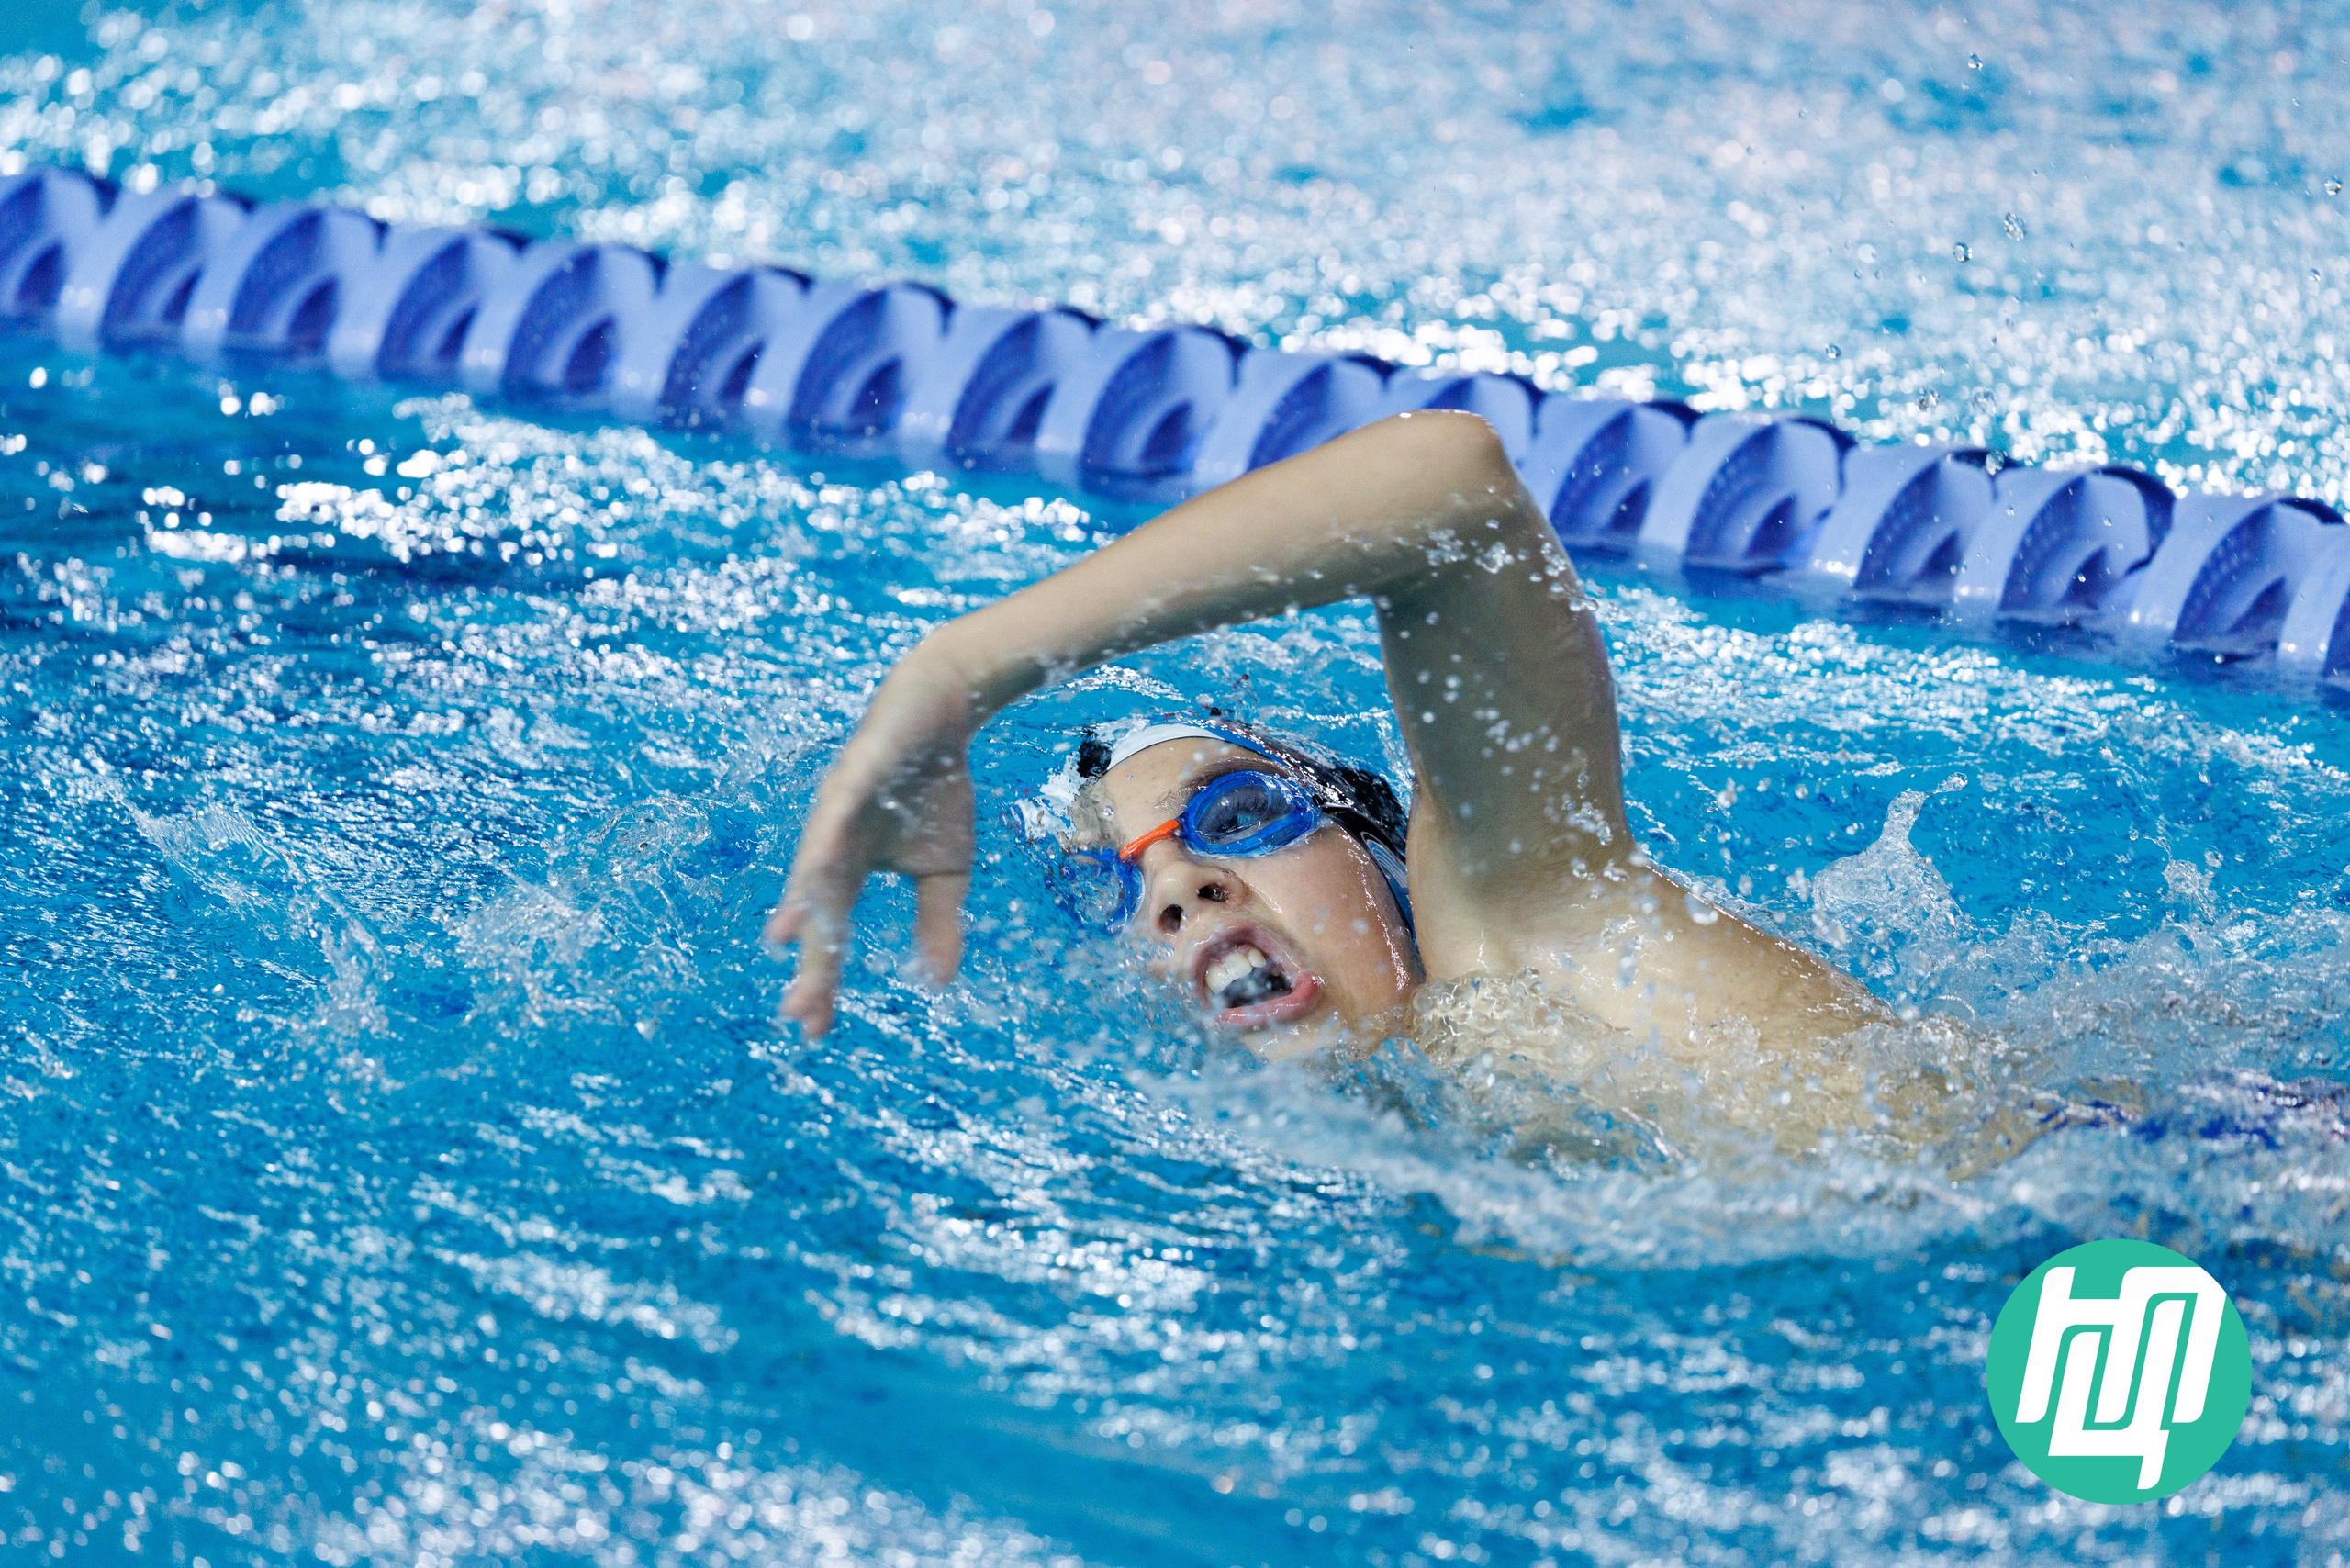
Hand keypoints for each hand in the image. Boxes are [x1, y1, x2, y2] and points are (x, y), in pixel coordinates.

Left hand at [765, 644, 981, 1035]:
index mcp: (850, 873)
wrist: (946, 713)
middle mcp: (831, 847)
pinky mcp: (852, 775)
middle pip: (815, 911)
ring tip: (787, 943)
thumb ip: (936, 924)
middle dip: (809, 959)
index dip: (825, 980)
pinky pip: (836, 814)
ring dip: (801, 905)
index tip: (815, 1030)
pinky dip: (824, 842)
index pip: (833, 936)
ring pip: (814, 867)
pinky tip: (815, 868)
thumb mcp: (945, 872)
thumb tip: (939, 985)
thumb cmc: (935, 789)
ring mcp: (836, 811)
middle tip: (797, 1011)